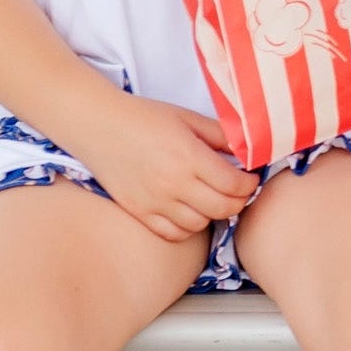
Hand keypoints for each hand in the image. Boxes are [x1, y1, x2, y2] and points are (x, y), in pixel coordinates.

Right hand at [79, 95, 258, 243]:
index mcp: (189, 158)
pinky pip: (172, 233)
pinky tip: (191, 211)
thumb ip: (222, 136)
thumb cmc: (145, 117)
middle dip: (239, 201)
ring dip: (214, 214)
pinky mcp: (138, 212)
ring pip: (199, 224)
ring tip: (214, 198)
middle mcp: (173, 184)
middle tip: (240, 190)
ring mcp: (154, 202)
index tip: (251, 177)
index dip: (250, 184)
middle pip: (222, 209)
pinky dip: (188, 227)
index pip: (234, 185)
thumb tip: (248, 151)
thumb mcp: (190, 119)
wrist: (99, 126)